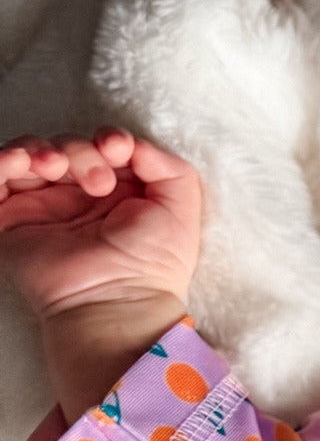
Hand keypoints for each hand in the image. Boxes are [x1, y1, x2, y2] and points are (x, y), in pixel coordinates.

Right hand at [0, 129, 200, 321]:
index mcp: (116, 192)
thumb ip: (168, 166)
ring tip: (56, 167)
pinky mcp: (12, 220)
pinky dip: (4, 161)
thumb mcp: (181, 208)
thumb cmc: (154, 264)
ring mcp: (43, 207)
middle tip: (98, 182)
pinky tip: (22, 162)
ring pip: (29, 155)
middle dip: (79, 150)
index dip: (108, 138)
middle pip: (65, 147)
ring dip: (41, 149)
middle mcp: (78, 197)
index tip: (116, 148)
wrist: (117, 301)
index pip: (101, 146)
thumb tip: (132, 145)